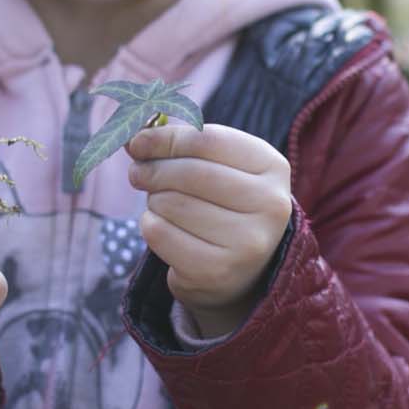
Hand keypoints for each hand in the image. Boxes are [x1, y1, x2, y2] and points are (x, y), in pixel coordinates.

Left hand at [126, 121, 292, 338]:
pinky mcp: (216, 271)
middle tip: (138, 172)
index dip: (166, 138)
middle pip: (190, 173)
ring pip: (172, 203)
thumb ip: (182, 146)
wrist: (242, 270)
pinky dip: (151, 226)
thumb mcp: (218, 167)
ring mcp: (246, 242)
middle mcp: (269, 205)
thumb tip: (135, 138)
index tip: (138, 141)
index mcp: (273, 167)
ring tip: (163, 204)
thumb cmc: (224, 205)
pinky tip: (166, 229)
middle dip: (153, 170)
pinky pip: (160, 234)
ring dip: (154, 201)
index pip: (208, 139)